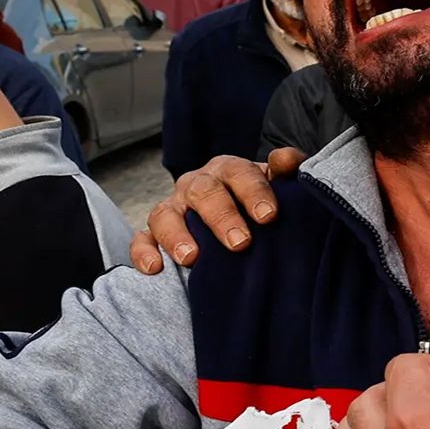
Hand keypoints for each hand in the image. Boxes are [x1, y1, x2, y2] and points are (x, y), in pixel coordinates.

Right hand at [130, 148, 305, 273]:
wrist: (237, 218)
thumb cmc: (258, 202)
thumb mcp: (277, 186)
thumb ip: (287, 171)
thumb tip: (286, 161)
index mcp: (228, 170)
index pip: (239, 174)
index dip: (253, 192)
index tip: (268, 216)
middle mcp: (197, 185)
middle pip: (204, 193)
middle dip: (221, 217)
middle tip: (240, 243)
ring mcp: (174, 208)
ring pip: (165, 214)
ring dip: (177, 235)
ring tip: (191, 258)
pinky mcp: (155, 233)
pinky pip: (142, 239)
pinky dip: (144, 252)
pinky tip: (155, 268)